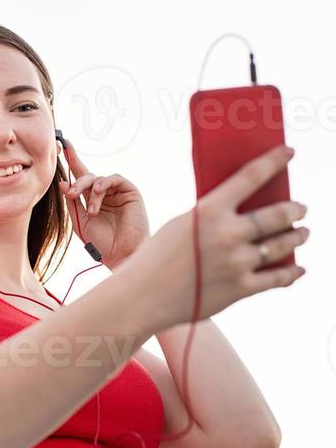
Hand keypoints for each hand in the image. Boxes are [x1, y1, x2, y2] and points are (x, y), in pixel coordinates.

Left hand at [58, 139, 149, 268]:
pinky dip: (104, 183)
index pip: (81, 176)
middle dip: (77, 183)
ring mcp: (117, 192)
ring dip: (90, 190)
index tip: (63, 143)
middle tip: (71, 194)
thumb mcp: (80, 221)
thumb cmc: (101, 242)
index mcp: (92, 199)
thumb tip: (63, 183)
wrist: (121, 254)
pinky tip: (99, 192)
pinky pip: (115, 178)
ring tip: (91, 211)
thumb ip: (72, 202)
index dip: (72, 161)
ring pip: (98, 178)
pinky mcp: (130, 191)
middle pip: (87, 177)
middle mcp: (104, 193)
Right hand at [129, 144, 309, 327]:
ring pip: (282, 245)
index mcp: (209, 210)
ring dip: (297, 237)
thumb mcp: (182, 224)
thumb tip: (246, 213)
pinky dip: (291, 272)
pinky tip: (298, 268)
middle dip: (294, 209)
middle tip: (301, 208)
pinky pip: (277, 278)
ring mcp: (237, 262)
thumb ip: (213, 216)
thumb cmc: (158, 256)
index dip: (274, 161)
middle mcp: (227, 234)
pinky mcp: (240, 288)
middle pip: (277, 215)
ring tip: (303, 233)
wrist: (143, 295)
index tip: (289, 152)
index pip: (251, 177)